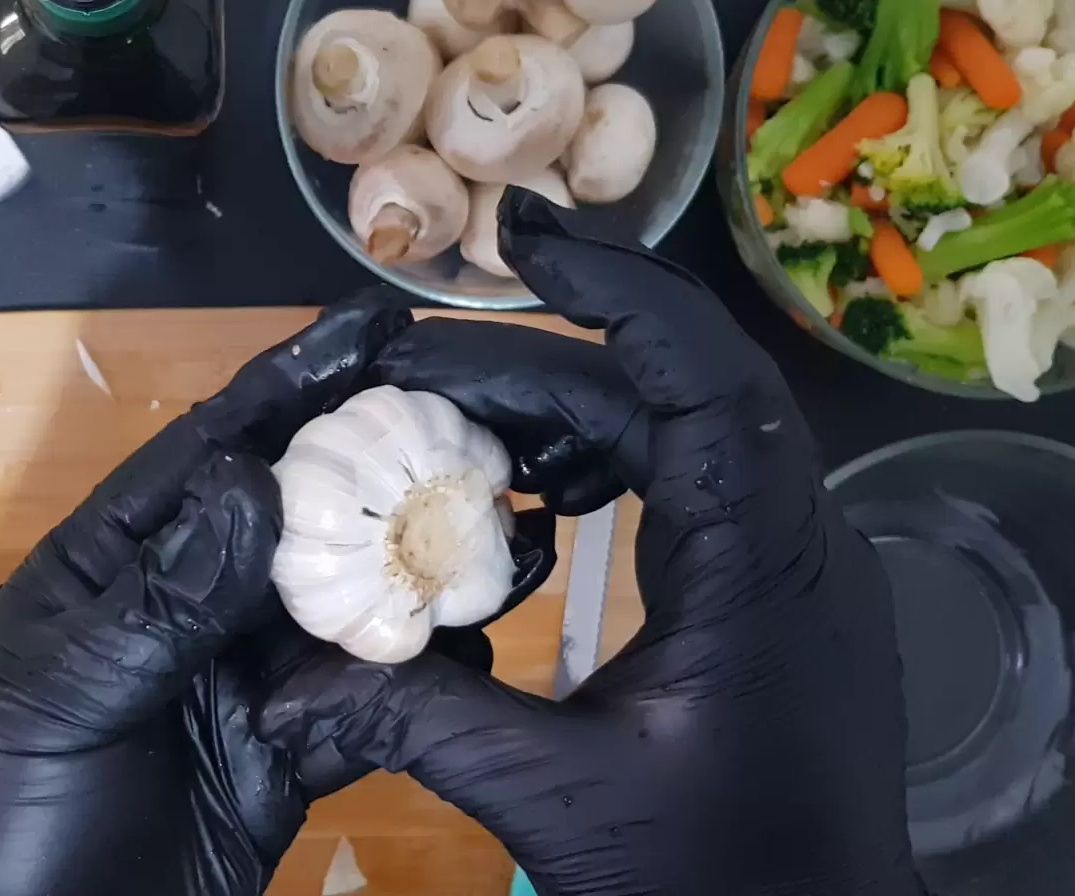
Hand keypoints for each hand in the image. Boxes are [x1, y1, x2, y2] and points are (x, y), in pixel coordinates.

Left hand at [0, 296, 557, 895]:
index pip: (213, 454)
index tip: (374, 326)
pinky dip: (419, 686)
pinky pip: (362, 711)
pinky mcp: (285, 763)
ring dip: (418, 570)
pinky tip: (478, 655)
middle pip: (299, 520)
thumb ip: (160, 599)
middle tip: (480, 414)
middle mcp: (190, 608)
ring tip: (510, 525)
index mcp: (116, 566)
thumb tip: (250, 482)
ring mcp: (242, 684)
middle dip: (380, 464)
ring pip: (345, 609)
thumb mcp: (61, 693)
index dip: (293, 384)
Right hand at [260, 192, 921, 895]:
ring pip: (680, 436)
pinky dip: (603, 469)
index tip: (521, 242)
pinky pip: (690, 489)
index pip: (704, 379)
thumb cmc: (715, 883)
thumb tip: (278, 689)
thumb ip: (422, 723)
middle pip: (671, 397)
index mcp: (764, 567)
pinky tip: (526, 495)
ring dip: (569, 415)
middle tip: (411, 364)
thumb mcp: (559, 800)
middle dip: (543, 366)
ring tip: (449, 417)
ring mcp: (792, 565)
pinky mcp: (773, 593)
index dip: (616, 294)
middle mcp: (796, 540)